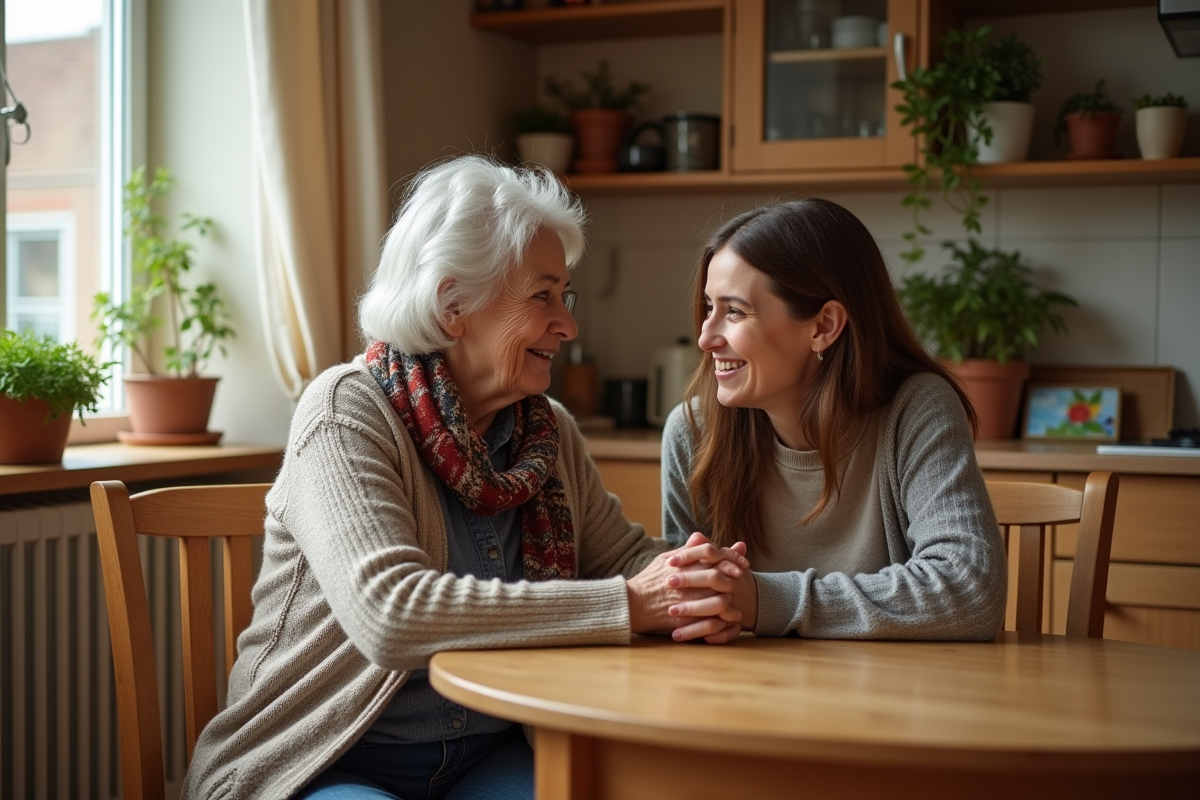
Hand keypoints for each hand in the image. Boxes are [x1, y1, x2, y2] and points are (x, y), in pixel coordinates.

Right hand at [626, 532, 748, 640]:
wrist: (632, 605)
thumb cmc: (649, 581)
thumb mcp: (664, 559)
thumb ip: (686, 550)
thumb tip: (702, 537)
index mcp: (682, 564)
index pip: (713, 554)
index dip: (731, 556)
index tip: (742, 562)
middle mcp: (686, 580)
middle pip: (719, 576)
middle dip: (734, 577)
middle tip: (742, 579)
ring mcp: (686, 601)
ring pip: (719, 600)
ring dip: (731, 601)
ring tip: (736, 603)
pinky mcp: (685, 620)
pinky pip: (711, 622)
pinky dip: (723, 621)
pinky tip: (727, 619)